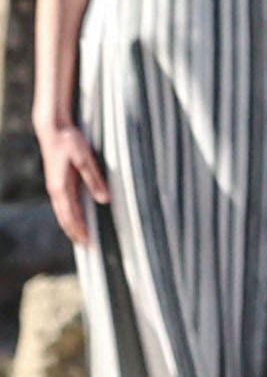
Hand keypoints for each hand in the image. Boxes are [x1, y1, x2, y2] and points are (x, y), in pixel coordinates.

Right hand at [34, 119, 106, 250]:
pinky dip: (68, 214)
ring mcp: (54, 186)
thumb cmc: (70, 142)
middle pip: (64, 218)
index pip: (71, 216)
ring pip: (62, 212)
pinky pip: (62, 204)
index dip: (79, 230)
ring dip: (70, 225)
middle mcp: (55, 190)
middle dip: (74, 233)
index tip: (88, 244)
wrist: (52, 129)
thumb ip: (94, 179)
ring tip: (81, 237)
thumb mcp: (86, 159)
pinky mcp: (56, 181)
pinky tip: (75, 216)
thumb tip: (104, 200)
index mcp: (61, 188)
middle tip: (86, 247)